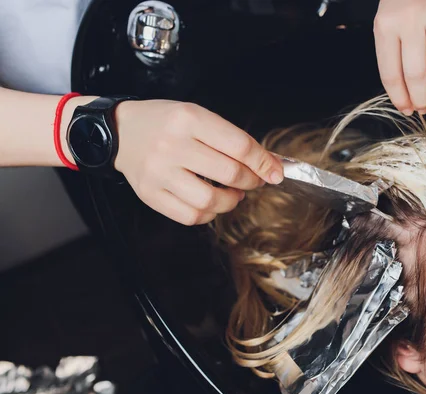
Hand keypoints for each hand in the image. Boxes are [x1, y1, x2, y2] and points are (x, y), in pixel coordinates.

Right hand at [113, 100, 282, 225]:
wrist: (120, 132)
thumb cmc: (165, 123)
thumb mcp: (197, 116)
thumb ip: (231, 138)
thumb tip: (268, 163)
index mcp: (189, 119)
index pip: (239, 146)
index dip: (264, 162)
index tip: (275, 172)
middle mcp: (172, 145)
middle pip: (229, 173)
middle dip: (251, 181)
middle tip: (254, 181)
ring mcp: (159, 172)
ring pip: (210, 200)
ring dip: (231, 201)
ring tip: (233, 194)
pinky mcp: (150, 194)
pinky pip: (189, 216)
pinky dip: (208, 215)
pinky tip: (211, 204)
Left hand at [374, 0, 425, 114]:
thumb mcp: (386, 19)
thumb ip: (393, 50)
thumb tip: (406, 89)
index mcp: (386, 25)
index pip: (391, 72)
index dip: (399, 97)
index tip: (406, 109)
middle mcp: (410, 18)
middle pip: (416, 71)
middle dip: (421, 97)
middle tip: (424, 107)